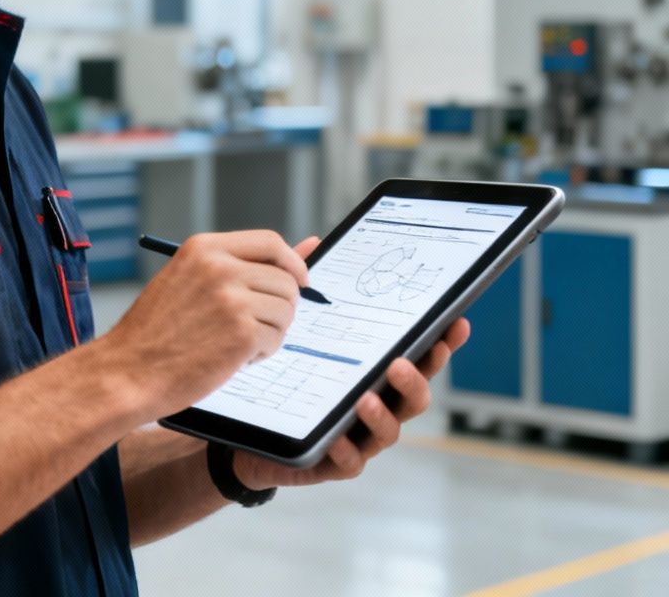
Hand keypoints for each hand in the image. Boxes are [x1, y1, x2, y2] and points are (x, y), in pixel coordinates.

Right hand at [98, 230, 312, 417]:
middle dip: (277, 307)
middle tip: (247, 326)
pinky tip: (229, 357)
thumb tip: (312, 244)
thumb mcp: (192, 280)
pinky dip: (259, 354)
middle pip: (286, 280)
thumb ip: (245, 263)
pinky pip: (276, 340)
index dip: (291, 264)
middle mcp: (220, 267)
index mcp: (204, 248)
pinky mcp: (242, 333)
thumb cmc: (157, 330)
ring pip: (285, 312)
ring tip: (230, 342)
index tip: (295, 282)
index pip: (271, 243)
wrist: (128, 369)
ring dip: (268, 332)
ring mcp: (232, 299)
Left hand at [231, 236, 471, 489]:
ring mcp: (360, 436)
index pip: (416, 354)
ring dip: (384, 413)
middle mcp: (377, 404)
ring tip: (368, 396)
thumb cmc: (288, 378)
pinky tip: (340, 438)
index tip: (455, 321)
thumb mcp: (298, 332)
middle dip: (419, 376)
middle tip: (404, 359)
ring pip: (390, 430)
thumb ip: (310, 292)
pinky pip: (351, 462)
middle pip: (414, 394)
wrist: (250, 431)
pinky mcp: (334, 462)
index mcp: (373, 372)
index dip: (440, 341)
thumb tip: (313, 244)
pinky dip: (350, 451)